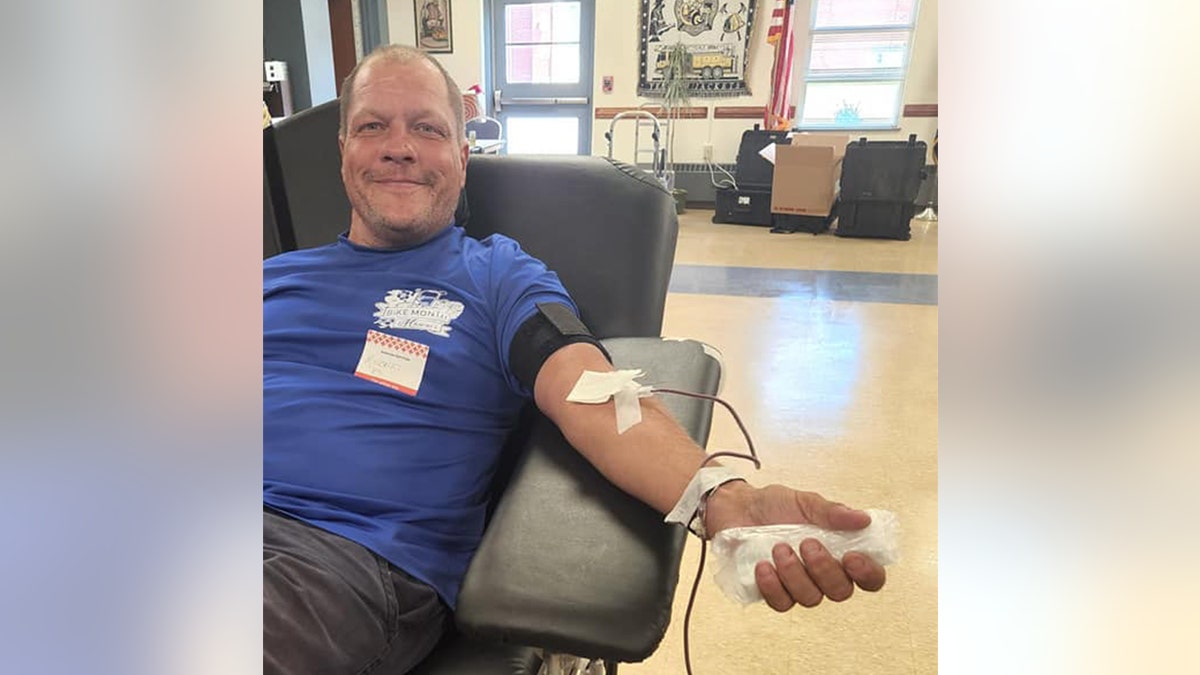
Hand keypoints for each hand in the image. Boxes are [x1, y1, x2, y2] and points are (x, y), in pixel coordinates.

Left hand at [704, 482, 886, 611]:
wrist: (737, 508)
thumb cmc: (775, 505)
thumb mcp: (805, 501)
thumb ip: (832, 512)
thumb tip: (863, 519)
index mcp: (839, 552)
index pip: (869, 577)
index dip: (867, 574)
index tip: (852, 557)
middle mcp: (823, 574)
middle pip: (841, 592)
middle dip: (825, 570)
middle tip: (806, 543)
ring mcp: (798, 586)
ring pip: (810, 599)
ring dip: (795, 574)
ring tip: (778, 547)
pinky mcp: (773, 592)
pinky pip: (781, 603)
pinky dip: (772, 586)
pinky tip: (763, 566)